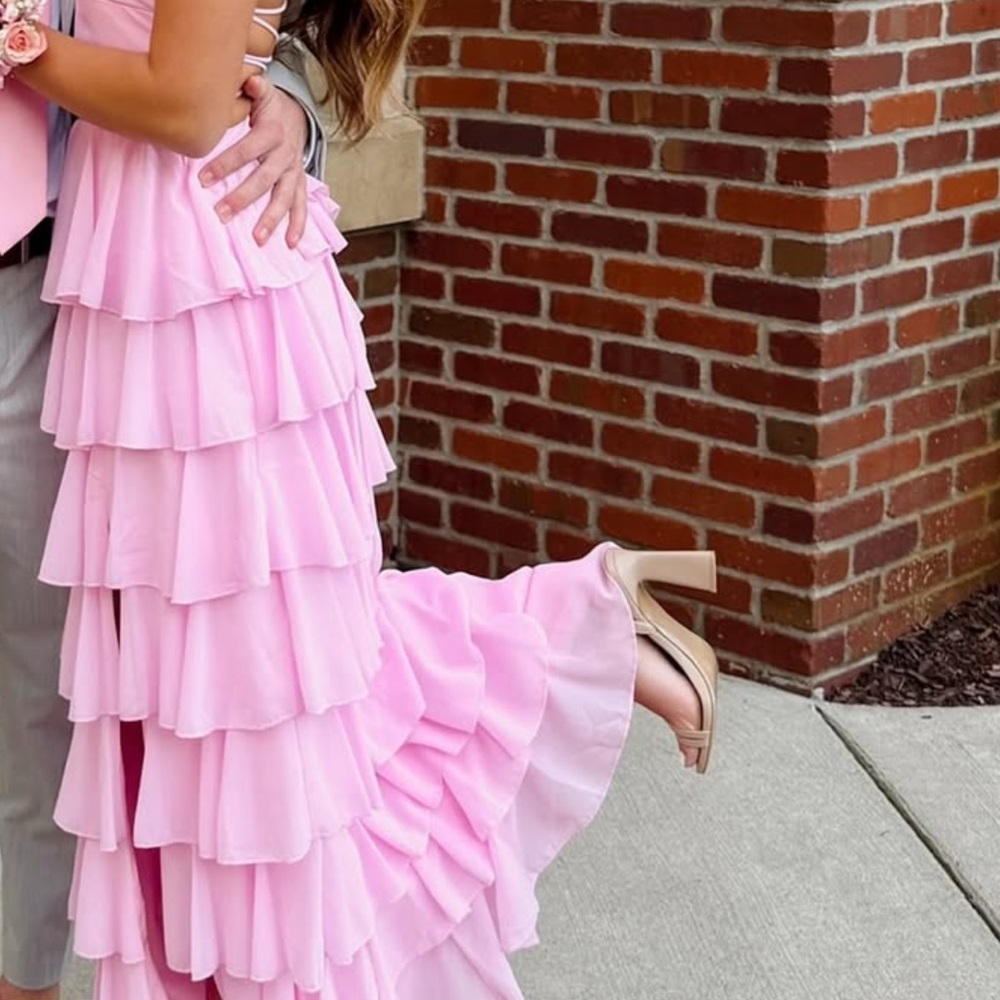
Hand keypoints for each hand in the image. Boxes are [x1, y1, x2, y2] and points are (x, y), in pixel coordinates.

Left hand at [199, 73, 309, 247]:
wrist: (297, 115)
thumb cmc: (270, 107)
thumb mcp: (264, 92)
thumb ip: (255, 87)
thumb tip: (251, 81)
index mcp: (272, 134)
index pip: (246, 152)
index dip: (225, 165)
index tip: (203, 180)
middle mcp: (286, 156)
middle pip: (264, 180)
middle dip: (243, 198)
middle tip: (222, 214)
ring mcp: (294, 172)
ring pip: (283, 198)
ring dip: (271, 220)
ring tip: (257, 238)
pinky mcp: (299, 184)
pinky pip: (301, 206)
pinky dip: (298, 226)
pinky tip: (289, 244)